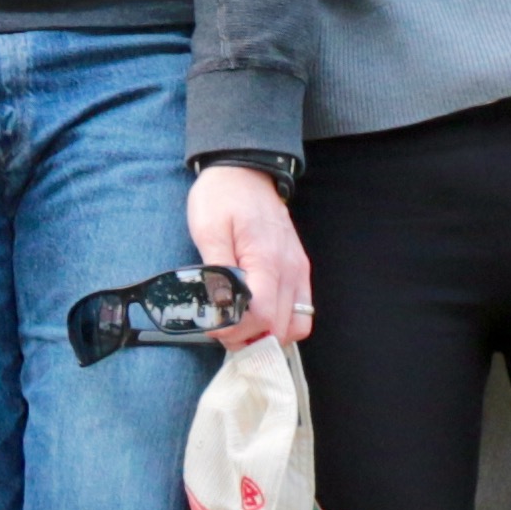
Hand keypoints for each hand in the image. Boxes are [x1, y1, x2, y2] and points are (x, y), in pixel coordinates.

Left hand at [188, 164, 312, 345]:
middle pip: (281, 328)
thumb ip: (216, 271)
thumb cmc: (222, 198)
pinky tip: (257, 315)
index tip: (215, 328)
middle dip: (251, 338)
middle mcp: (290, 269)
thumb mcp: (208, 229)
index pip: (263, 316)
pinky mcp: (299, 269)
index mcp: (267, 260)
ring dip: (269, 334)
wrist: (245, 171)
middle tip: (222, 331)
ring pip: (296, 325)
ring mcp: (299, 270)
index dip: (238, 331)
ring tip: (240, 327)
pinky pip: (302, 310)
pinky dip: (282, 321)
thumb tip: (220, 308)